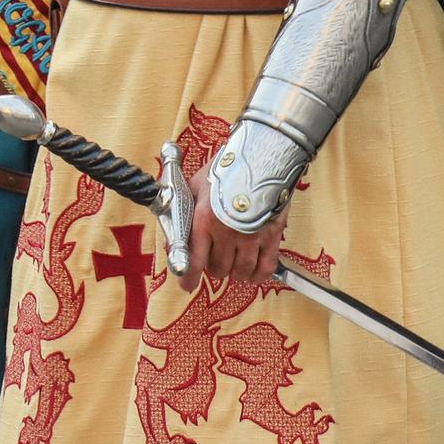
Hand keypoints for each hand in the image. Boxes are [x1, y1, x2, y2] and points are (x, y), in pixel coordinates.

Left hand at [180, 162, 289, 291]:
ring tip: (231, 263)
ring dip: (233, 272)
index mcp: (203, 220)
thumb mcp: (194, 185)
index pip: (193, 259)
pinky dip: (257, 275)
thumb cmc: (224, 170)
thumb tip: (171, 232)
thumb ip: (183, 209)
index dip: (189, 277)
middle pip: (217, 268)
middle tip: (212, 259)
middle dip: (212, 267)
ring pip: (240, 271)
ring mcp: (251, 237)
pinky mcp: (272, 237)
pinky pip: (265, 268)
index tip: (187, 285)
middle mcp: (226, 233)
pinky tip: (252, 272)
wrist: (260, 158)